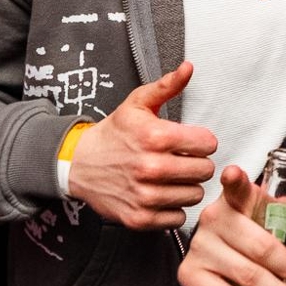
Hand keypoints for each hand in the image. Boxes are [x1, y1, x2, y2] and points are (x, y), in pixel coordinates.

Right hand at [66, 62, 217, 230]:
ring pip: (194, 195)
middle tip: (182, 160)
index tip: (190, 142)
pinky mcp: (139, 218)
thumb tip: (188, 67)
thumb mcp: (137, 104)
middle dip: (197, 164)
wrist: (78, 164)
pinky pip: (178, 217)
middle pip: (204, 171)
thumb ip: (167, 86)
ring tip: (172, 177)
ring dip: (187, 186)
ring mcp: (144, 195)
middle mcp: (151, 167)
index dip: (202, 142)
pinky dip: (173, 208)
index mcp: (155, 136)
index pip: (208, 144)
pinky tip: (162, 194)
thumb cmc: (114, 134)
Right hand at [176, 163, 285, 285]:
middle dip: (285, 266)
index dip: (235, 180)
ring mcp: (200, 247)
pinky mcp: (190, 274)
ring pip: (245, 275)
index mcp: (237, 199)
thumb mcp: (283, 211)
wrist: (220, 249)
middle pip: (259, 247)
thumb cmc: (255, 226)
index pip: (236, 187)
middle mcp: (214, 218)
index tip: (233, 173)